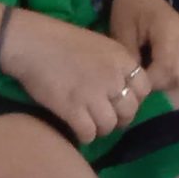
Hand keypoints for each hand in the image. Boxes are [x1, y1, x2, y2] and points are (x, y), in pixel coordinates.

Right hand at [0, 8, 145, 144]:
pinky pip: (89, 133)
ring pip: (110, 125)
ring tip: (93, 126)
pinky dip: (86, 136)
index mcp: (122, 59)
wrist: (34, 43)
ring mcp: (93, 94)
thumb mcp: (101, 46)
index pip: (145, 88)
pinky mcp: (72, 108)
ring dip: (102, 129)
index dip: (135, 99)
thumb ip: (115, 65)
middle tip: (107, 119)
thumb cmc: (64, 41)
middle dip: (120, 119)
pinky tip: (79, 130)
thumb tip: (122, 86)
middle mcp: (113, 77)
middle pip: (130, 110)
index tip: (122, 102)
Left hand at [106, 0, 178, 94]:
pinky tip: (154, 69)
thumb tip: (135, 84)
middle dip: (158, 85)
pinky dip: (170, 74)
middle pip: (178, 75)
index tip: (132, 84)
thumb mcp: (122, 33)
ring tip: (146, 76)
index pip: (166, 68)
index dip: (150, 82)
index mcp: (168, 30)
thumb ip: (131, 59)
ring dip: (165, 81)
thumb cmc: (128, 10)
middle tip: (138, 82)